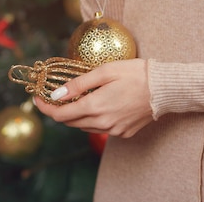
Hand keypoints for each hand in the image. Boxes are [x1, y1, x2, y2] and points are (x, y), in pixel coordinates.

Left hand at [33, 59, 152, 137]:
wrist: (165, 88)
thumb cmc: (136, 74)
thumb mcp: (104, 71)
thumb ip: (78, 84)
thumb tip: (56, 94)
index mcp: (95, 107)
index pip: (60, 115)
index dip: (45, 108)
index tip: (37, 99)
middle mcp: (102, 123)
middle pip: (70, 123)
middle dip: (57, 111)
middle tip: (52, 97)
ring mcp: (114, 130)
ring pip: (84, 127)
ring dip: (74, 115)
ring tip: (73, 99)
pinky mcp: (124, 132)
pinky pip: (100, 128)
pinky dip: (91, 119)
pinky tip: (95, 105)